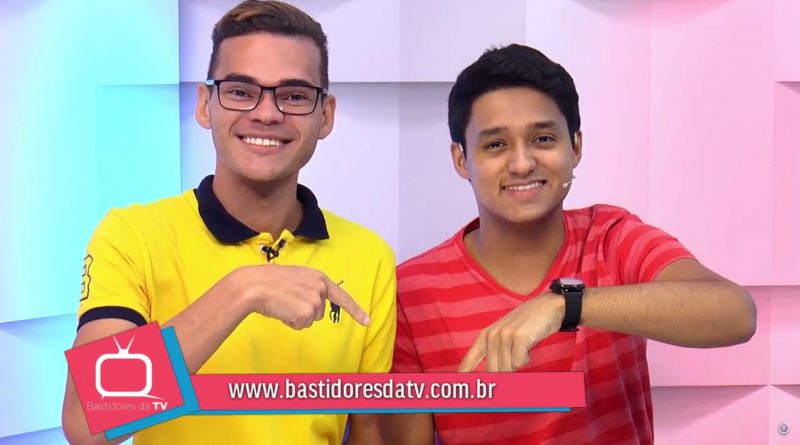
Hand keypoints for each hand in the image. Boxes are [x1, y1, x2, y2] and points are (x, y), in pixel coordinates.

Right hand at [231, 264, 369, 329]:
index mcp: (319, 278)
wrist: (255, 285)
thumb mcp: (296, 278)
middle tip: (287, 301)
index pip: (342, 296)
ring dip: (296, 317)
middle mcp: (321, 288)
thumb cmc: (269, 281)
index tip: (367, 321)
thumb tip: (314, 303)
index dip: (356, 311)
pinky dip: (290, 322)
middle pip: (319, 312)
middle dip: (304, 312)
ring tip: (282, 303)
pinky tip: (281, 310)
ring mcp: (315, 300)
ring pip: (310, 320)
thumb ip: (309, 288)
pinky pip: (301, 326)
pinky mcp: (307, 312)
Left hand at [458, 293, 563, 371]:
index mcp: (485, 336)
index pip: (469, 361)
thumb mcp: (505, 335)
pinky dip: (527, 358)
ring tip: (523, 347)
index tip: (457, 387)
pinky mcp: (518, 337)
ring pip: (508, 368)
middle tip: (516, 360)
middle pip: (493, 371)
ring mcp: (504, 336)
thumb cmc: (527, 324)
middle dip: (505, 372)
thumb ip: (495, 354)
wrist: (548, 306)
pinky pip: (520, 362)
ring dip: (519, 362)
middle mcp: (491, 336)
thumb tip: (490, 377)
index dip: (463, 376)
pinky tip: (529, 345)